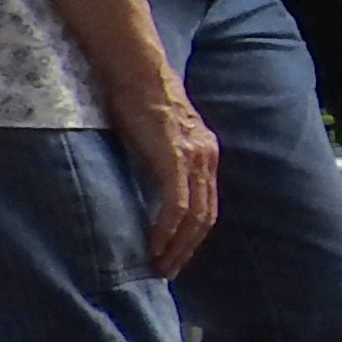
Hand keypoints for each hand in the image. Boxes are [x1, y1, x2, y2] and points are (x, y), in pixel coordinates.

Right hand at [106, 68, 220, 278]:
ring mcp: (194, 158)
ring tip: (160, 266)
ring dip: (177, 246)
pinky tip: (154, 247)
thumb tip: (144, 186)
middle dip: (188, 248)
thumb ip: (158, 160)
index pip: (206, 203)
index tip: (176, 253)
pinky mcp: (175, 159)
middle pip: (206, 216)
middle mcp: (206, 157)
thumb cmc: (136, 99)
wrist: (135, 71)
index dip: (193, 233)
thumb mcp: (154, 136)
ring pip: (195, 217)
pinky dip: (167, 231)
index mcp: (204, 152)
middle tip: (168, 270)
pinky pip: (177, 206)